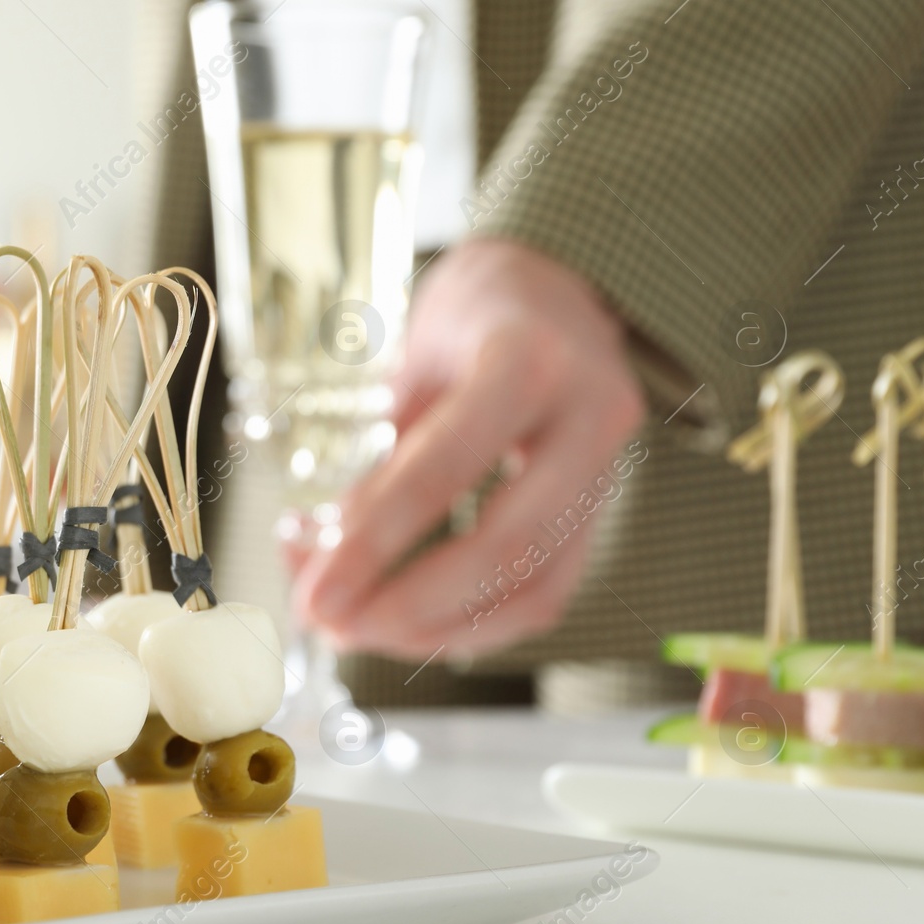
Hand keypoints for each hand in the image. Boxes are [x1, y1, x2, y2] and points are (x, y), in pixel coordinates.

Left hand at [294, 237, 644, 659]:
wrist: (555, 292)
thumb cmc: (470, 318)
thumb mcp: (412, 360)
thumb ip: (374, 456)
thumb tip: (315, 557)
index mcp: (530, 358)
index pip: (447, 468)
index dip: (375, 542)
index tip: (315, 592)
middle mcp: (588, 418)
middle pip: (508, 547)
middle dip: (408, 606)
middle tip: (331, 623)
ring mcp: (607, 472)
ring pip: (536, 589)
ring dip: (437, 629)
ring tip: (358, 630)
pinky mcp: (601, 514)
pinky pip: (545, 595)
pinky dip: (472, 626)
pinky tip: (409, 626)